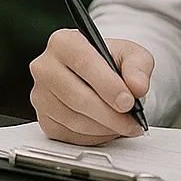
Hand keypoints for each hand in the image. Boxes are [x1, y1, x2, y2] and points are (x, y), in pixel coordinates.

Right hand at [28, 30, 152, 144]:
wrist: (99, 76)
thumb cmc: (110, 61)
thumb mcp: (131, 54)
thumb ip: (138, 65)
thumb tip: (137, 86)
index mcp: (64, 42)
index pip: (84, 63)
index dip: (107, 86)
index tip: (127, 101)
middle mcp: (46, 67)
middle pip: (78, 97)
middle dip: (110, 114)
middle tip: (131, 120)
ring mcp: (41, 95)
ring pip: (74, 120)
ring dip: (105, 128)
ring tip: (125, 125)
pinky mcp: (44, 119)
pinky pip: (70, 135)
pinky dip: (94, 137)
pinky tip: (108, 128)